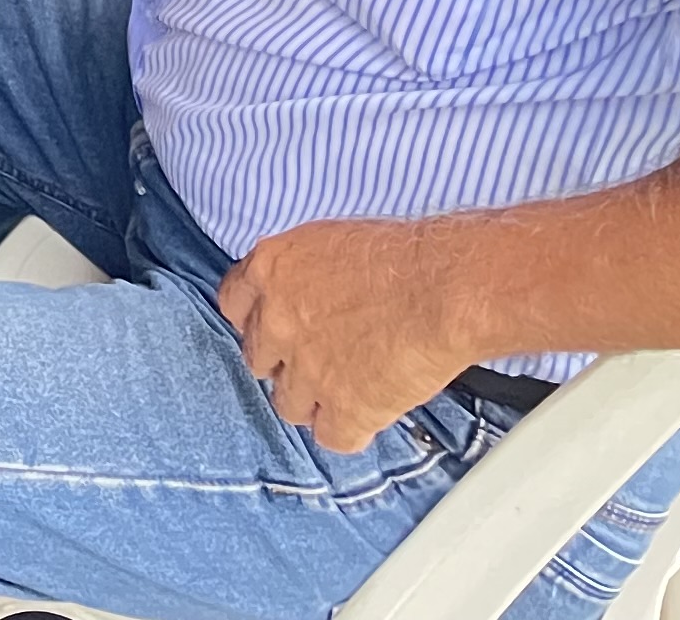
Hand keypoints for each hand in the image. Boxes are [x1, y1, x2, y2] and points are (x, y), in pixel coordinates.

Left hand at [218, 216, 471, 450]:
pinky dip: (351, 429)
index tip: (276, 329)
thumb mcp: (331, 242)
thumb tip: (305, 296)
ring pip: (288, 404)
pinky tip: (371, 411)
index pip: (233, 305)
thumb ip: (301, 275)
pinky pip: (330, 436)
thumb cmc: (405, 257)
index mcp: (271, 268)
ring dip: (316, 400)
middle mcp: (276, 320)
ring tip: (353, 385)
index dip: (258, 320)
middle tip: (325, 357)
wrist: (445, 287)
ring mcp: (305, 370)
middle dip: (287, 362)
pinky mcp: (341, 409)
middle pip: (258, 360)